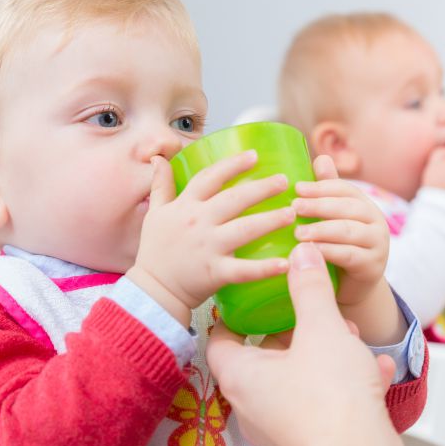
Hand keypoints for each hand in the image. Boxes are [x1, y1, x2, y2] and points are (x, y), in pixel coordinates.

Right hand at [127, 151, 294, 325]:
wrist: (153, 290)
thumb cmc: (156, 251)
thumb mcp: (155, 213)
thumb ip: (160, 184)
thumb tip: (158, 158)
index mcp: (186, 206)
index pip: (211, 177)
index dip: (233, 164)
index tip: (254, 155)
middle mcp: (199, 222)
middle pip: (234, 199)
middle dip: (262, 188)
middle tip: (284, 181)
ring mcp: (208, 247)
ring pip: (244, 229)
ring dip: (270, 220)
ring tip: (291, 213)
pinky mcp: (216, 272)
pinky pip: (244, 270)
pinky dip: (265, 268)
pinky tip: (286, 264)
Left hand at [206, 242, 406, 445]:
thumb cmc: (330, 399)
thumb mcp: (321, 329)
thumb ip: (310, 289)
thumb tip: (302, 255)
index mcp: (241, 378)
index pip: (219, 341)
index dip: (232, 317)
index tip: (249, 300)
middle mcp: (253, 408)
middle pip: (263, 358)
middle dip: (293, 332)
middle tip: (312, 313)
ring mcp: (280, 429)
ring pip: (298, 380)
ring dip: (324, 357)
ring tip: (351, 339)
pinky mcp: (310, 443)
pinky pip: (322, 405)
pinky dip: (344, 385)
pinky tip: (378, 371)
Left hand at [292, 155, 388, 307]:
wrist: (351, 287)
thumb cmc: (336, 246)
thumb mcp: (332, 219)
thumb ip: (327, 192)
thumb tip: (321, 158)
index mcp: (363, 204)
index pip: (344, 189)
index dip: (321, 187)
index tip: (296, 188)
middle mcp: (375, 221)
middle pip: (347, 208)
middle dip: (319, 206)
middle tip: (293, 207)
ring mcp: (378, 244)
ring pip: (348, 231)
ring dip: (321, 230)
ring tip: (297, 233)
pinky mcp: (373, 266)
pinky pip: (350, 256)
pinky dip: (329, 252)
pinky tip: (310, 252)